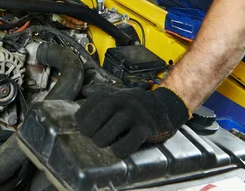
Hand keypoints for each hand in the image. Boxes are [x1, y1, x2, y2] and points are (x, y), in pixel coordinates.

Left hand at [75, 83, 189, 157]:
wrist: (164, 106)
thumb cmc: (133, 105)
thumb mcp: (116, 94)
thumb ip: (99, 93)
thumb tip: (83, 93)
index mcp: (111, 94)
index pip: (90, 104)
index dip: (82, 117)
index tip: (81, 127)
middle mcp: (123, 100)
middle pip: (102, 110)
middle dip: (90, 127)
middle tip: (90, 137)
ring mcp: (136, 113)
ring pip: (116, 123)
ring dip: (103, 137)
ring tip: (100, 143)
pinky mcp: (147, 127)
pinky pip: (134, 138)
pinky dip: (122, 147)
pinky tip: (116, 151)